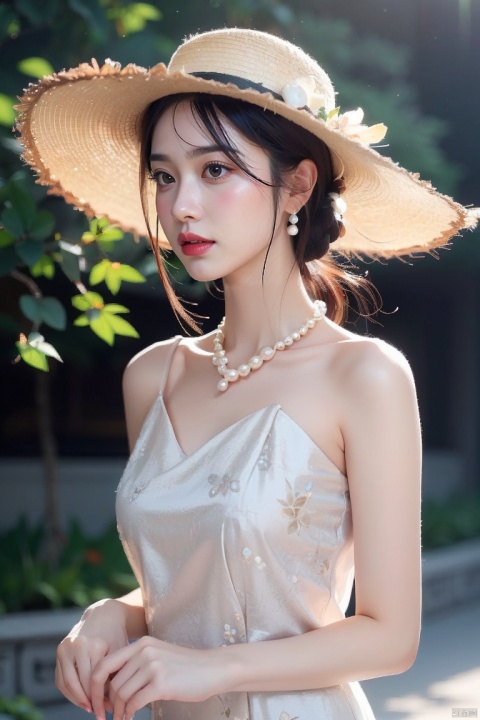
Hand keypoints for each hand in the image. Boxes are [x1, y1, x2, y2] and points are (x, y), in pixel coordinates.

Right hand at [55, 599, 128, 712]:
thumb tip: (111, 706)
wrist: (104, 615)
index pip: (93, 682)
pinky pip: (60, 678)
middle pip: (79, 684)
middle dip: (87, 702)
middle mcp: (77, 645)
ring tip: (88, 707)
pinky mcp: (60, 649)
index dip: (98, 700)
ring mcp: (65, 647)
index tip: (105, 712)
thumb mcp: (119, 654)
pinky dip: (68, 691)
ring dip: (76, 699)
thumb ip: (113, 677)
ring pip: (67, 683)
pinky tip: (79, 698)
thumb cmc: (116, 636)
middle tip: (97, 713)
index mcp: (93, 646)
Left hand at [91, 636, 225, 719]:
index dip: (94, 685)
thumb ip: (136, 664)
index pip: (105, 663)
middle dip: (105, 703)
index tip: (95, 701)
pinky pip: (134, 703)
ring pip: (121, 694)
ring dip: (118, 711)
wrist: (212, 668)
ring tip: (121, 718)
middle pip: (112, 683)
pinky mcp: (161, 683)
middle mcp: (144, 651)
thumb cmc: (184, 667)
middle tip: (105, 715)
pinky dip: (129, 714)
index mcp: (140, 643)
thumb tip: (110, 687)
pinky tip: (131, 717)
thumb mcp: (157, 657)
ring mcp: (153, 666)